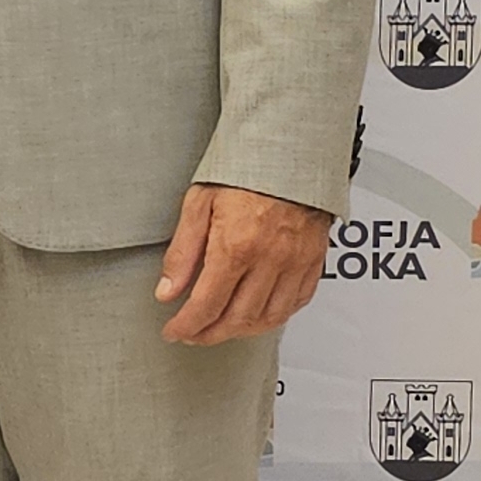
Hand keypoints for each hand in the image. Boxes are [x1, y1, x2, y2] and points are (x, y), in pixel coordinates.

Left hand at [156, 183, 329, 346]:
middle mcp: (269, 259)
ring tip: (221, 327)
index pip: (206, 306)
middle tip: (193, 333)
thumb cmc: (245, 167)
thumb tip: (167, 291)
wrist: (289, 147)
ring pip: (269, 318)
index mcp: (236, 246)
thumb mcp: (198, 203)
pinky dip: (275, 315)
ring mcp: (295, 262)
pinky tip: (257, 312)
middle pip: (237, 319)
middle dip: (210, 333)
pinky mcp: (313, 259)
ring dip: (241, 331)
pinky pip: (296, 302)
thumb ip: (182, 252)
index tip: (174, 331)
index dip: (186, 326)